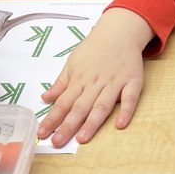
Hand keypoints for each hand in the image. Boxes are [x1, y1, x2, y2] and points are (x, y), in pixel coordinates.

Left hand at [37, 8, 153, 146]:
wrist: (119, 31)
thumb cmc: (94, 48)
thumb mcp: (73, 62)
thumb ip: (61, 83)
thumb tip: (45, 98)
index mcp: (79, 79)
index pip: (62, 102)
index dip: (52, 118)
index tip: (42, 133)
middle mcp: (95, 82)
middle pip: (80, 107)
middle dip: (67, 126)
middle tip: (57, 142)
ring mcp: (115, 82)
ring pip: (102, 105)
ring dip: (92, 122)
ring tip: (82, 138)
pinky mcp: (132, 81)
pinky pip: (130, 98)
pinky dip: (126, 111)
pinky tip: (119, 124)